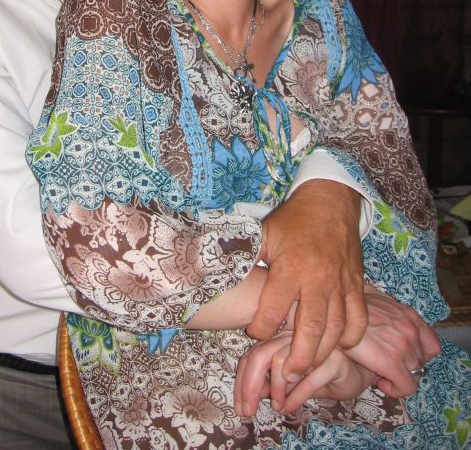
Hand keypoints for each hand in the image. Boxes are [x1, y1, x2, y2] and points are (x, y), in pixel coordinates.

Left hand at [235, 331, 376, 416]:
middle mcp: (295, 335)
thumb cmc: (316, 375)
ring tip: (276, 406)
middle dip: (250, 385)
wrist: (353, 374)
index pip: (253, 355)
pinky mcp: (334, 358)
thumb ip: (268, 383)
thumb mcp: (288, 381)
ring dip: (275, 389)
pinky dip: (295, 397)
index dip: (243, 381)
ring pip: (282, 360)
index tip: (241, 407)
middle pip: (263, 354)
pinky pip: (307, 377)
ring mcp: (315, 344)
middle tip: (249, 410)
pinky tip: (289, 408)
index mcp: (280, 337)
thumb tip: (247, 397)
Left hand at [248, 180, 366, 380]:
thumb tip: (218, 270)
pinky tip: (338, 347)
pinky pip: (359, 318)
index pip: (273, 310)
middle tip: (285, 375)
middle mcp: (317, 278)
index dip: (260, 328)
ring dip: (322, 354)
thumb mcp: (263, 232)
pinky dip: (351, 338)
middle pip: (310, 328)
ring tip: (306, 369)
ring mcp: (340, 283)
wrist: (330, 202)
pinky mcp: (356, 284)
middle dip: (296, 357)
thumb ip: (245, 254)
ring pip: (336, 329)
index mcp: (290, 266)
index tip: (253, 332)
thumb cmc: (292, 220)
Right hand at [344, 286, 441, 397]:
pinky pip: (407, 388)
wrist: (333, 315)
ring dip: (399, 377)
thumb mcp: (375, 301)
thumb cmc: (349, 307)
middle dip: (405, 366)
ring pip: (415, 375)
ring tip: (381, 373)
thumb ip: (389, 312)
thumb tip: (388, 322)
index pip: (432, 345)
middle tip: (386, 365)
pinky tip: (381, 383)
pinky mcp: (393, 363)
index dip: (420, 355)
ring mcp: (404, 346)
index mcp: (409, 314)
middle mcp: (411, 329)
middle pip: (422, 362)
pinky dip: (396, 390)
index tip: (402, 357)